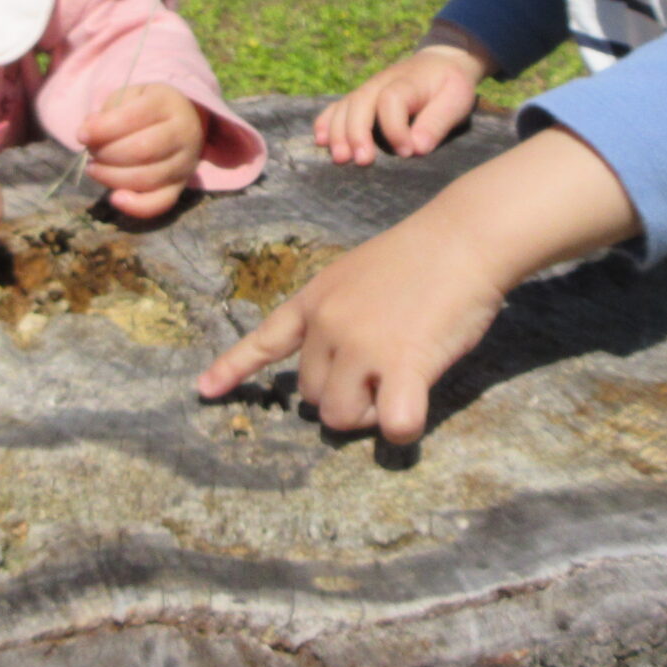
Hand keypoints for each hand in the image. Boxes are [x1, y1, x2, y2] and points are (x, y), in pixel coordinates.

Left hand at [77, 82, 204, 218]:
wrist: (182, 120)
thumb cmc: (147, 108)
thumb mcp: (129, 97)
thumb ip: (109, 111)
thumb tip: (88, 131)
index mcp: (168, 103)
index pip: (134, 117)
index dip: (104, 128)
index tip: (81, 135)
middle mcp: (183, 133)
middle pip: (143, 150)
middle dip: (107, 154)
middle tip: (91, 152)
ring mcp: (185, 162)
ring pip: (148, 178)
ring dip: (112, 177)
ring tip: (94, 169)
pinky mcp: (181, 186)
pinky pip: (161, 203)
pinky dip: (136, 207)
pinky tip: (115, 198)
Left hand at [196, 215, 508, 442]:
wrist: (462, 238)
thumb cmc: (419, 255)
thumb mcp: (356, 274)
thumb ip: (338, 315)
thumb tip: (339, 369)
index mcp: (315, 301)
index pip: (265, 341)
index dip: (233, 369)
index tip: (204, 391)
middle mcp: (328, 326)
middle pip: (313, 396)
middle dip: (346, 397)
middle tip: (384, 372)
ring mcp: (363, 346)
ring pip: (342, 417)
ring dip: (371, 415)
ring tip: (403, 380)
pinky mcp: (405, 364)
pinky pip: (394, 423)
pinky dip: (402, 429)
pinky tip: (413, 409)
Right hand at [315, 35, 489, 165]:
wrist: (441, 61)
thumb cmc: (450, 85)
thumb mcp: (456, 100)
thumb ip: (437, 123)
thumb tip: (417, 148)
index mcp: (408, 82)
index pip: (392, 100)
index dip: (396, 128)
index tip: (407, 151)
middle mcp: (382, 83)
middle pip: (361, 103)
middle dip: (358, 133)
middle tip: (363, 161)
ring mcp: (368, 89)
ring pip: (345, 106)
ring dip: (338, 133)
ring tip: (340, 158)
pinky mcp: (361, 98)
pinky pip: (337, 107)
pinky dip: (326, 122)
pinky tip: (321, 141)